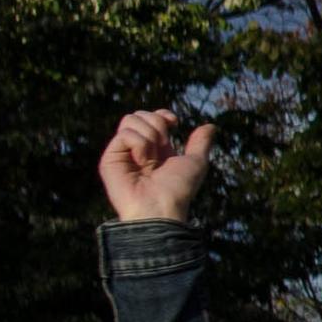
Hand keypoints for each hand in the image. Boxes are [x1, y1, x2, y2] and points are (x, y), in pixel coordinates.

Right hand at [98, 110, 213, 222]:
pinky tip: (142, 161)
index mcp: (155, 148)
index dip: (162, 114)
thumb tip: (211, 125)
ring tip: (152, 158)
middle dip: (157, 124)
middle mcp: (137, 149)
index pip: (151, 117)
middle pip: (139, 114)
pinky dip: (139, 144)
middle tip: (163, 147)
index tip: (174, 123)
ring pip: (130, 119)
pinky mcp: (110, 158)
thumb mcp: (196, 162)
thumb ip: (200, 143)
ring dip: (149, 135)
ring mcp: (122, 153)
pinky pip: (124, 134)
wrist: (161, 208)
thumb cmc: (178, 190)